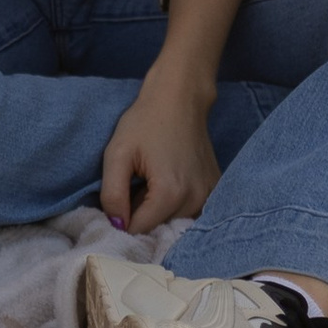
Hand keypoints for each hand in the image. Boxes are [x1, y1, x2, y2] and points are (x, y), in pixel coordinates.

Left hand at [99, 72, 221, 229]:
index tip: (118, 198)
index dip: (122, 217)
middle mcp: (196, 200)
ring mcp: (210, 195)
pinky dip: (175, 202)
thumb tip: (117, 226)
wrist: (179, 98)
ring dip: (158, 208)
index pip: (139, 229)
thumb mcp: (117, 154)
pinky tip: (168, 178)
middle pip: (158, 227)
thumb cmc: (145, 122)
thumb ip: (112, 194)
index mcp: (171, 194)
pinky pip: (189, 210)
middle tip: (136, 182)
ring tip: (151, 178)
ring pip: (173, 220)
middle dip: (141, 212)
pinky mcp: (215, 189)